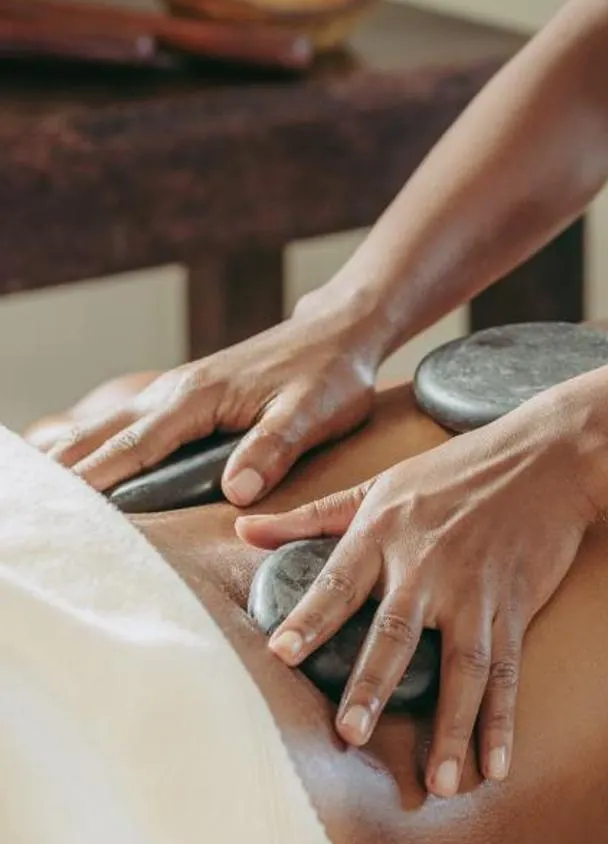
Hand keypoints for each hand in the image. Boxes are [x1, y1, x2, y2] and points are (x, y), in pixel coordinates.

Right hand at [45, 300, 378, 505]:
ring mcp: (176, 393)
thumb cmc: (330, 374)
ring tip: (39, 498)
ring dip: (72, 458)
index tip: (63, 510)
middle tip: (32, 512)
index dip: (97, 480)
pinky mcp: (185, 400)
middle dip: (65, 471)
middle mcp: (176, 392)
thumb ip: (273, 447)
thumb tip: (237, 491)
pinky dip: (96, 448)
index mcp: (199, 398)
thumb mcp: (314, 412)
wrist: (341, 331)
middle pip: (104, 436)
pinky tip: (78, 470)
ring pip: (109, 428)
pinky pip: (127, 426)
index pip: (135, 446)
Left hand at [235, 411, 598, 794]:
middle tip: (352, 732)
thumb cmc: (458, 468)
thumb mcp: (381, 483)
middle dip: (374, 683)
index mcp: (386, 531)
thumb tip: (242, 528)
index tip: (281, 654)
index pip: (339, 580)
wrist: (549, 455)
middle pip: (397, 631)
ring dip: (450, 726)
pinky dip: (502, 721)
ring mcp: (477, 590)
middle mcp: (429, 563)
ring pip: (462, 666)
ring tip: (437, 783)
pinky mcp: (516, 605)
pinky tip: (495, 765)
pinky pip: (508, 671)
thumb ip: (312, 515)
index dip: (311, 616)